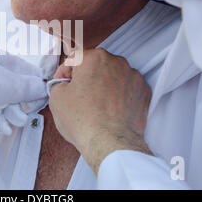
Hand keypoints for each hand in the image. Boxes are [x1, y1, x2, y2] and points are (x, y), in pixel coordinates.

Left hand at [0, 45, 47, 144]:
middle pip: (9, 85)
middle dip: (20, 100)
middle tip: (29, 110)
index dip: (31, 78)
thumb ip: (28, 85)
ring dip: (11, 113)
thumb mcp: (3, 84)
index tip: (42, 91)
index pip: (16, 63)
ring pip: (1, 101)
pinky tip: (1, 127)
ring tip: (14, 121)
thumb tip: (45, 88)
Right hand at [49, 49, 152, 174]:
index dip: (64, 73)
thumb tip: (64, 85)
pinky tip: (111, 109)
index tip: (62, 85)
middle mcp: (117, 62)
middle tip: (79, 96)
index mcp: (94, 58)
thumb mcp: (56, 98)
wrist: (110, 143)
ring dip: (104, 85)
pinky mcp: (144, 91)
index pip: (74, 59)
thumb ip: (59, 83)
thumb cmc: (83, 120)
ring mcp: (133, 76)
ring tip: (97, 105)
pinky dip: (120, 95)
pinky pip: (128, 88)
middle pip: (95, 65)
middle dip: (87, 77)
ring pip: (113, 75)